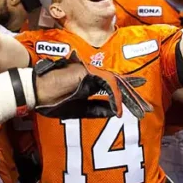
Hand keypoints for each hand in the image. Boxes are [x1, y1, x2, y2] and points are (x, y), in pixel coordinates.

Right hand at [34, 52, 152, 118]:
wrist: (36, 91)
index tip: (139, 102)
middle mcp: (92, 73)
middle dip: (133, 95)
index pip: (113, 85)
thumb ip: (96, 108)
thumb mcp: (79, 109)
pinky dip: (113, 96)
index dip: (127, 92)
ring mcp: (89, 71)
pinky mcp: (86, 72)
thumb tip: (115, 111)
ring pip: (115, 83)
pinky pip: (104, 84)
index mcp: (90, 81)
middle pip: (118, 83)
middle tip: (147, 107)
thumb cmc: (54, 99)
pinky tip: (120, 107)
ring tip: (140, 108)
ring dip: (128, 97)